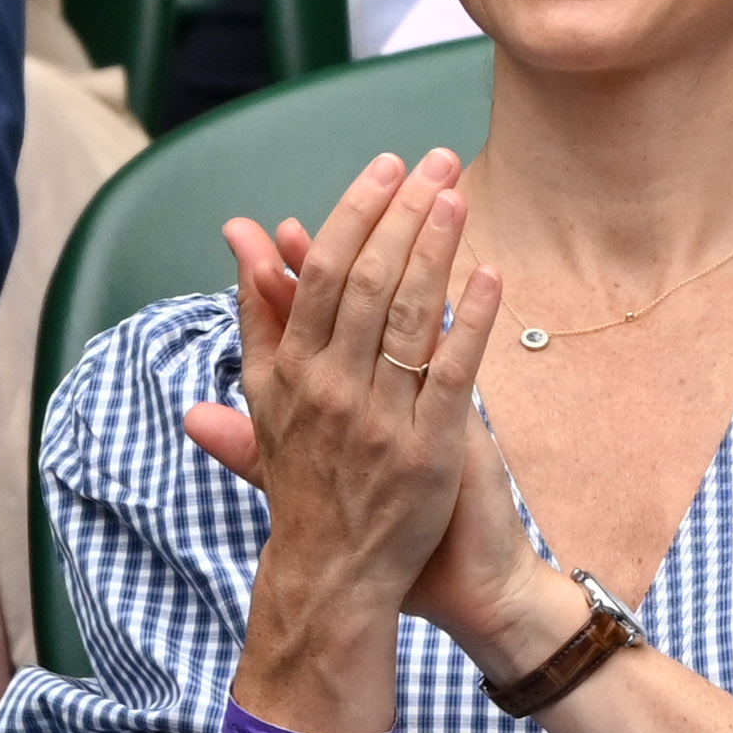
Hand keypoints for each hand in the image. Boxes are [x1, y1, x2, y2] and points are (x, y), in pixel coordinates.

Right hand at [180, 153, 507, 635]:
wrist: (336, 572)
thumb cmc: (306, 478)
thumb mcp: (265, 396)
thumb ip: (260, 316)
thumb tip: (244, 240)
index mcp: (294, 371)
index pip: (323, 273)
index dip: (356, 214)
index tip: (386, 168)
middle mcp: (332, 388)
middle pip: (367, 280)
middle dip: (402, 214)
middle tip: (434, 160)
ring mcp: (380, 417)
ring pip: (407, 315)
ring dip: (434, 249)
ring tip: (457, 195)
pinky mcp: (428, 448)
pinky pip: (452, 371)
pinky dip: (469, 319)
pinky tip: (489, 274)